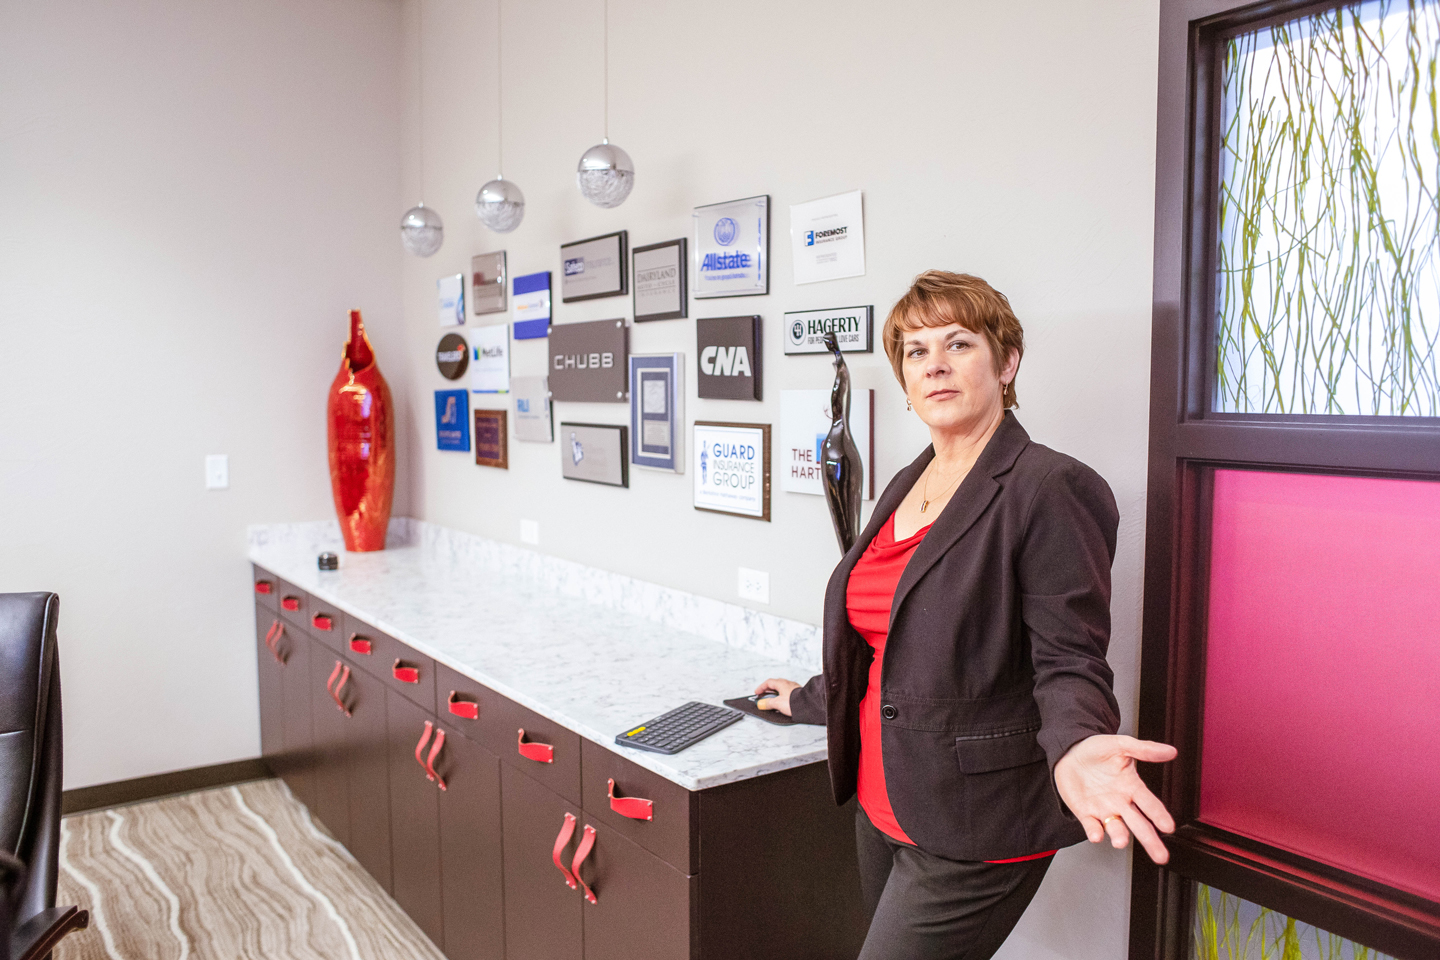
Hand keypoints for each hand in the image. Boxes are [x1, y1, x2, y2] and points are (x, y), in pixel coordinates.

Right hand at [753, 678, 800, 716]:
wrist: (808, 706)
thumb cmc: (794, 702)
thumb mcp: (777, 703)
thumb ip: (768, 703)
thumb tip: (761, 703)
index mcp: (782, 683)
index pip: (768, 682)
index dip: (761, 687)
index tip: (756, 693)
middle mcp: (788, 684)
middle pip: (775, 685)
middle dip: (768, 690)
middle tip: (763, 696)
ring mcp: (794, 688)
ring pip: (782, 689)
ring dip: (775, 694)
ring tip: (772, 701)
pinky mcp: (798, 694)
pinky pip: (787, 694)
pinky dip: (782, 697)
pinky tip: (782, 704)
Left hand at [1053, 734, 1177, 863]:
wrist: (1069, 751)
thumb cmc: (1096, 750)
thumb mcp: (1121, 745)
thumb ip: (1144, 749)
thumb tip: (1170, 751)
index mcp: (1132, 787)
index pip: (1150, 804)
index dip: (1159, 815)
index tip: (1168, 826)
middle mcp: (1121, 802)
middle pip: (1139, 825)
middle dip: (1150, 841)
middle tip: (1161, 856)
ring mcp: (1103, 809)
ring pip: (1115, 828)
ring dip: (1119, 836)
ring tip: (1120, 842)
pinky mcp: (1085, 813)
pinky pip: (1091, 826)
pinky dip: (1094, 831)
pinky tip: (1096, 835)